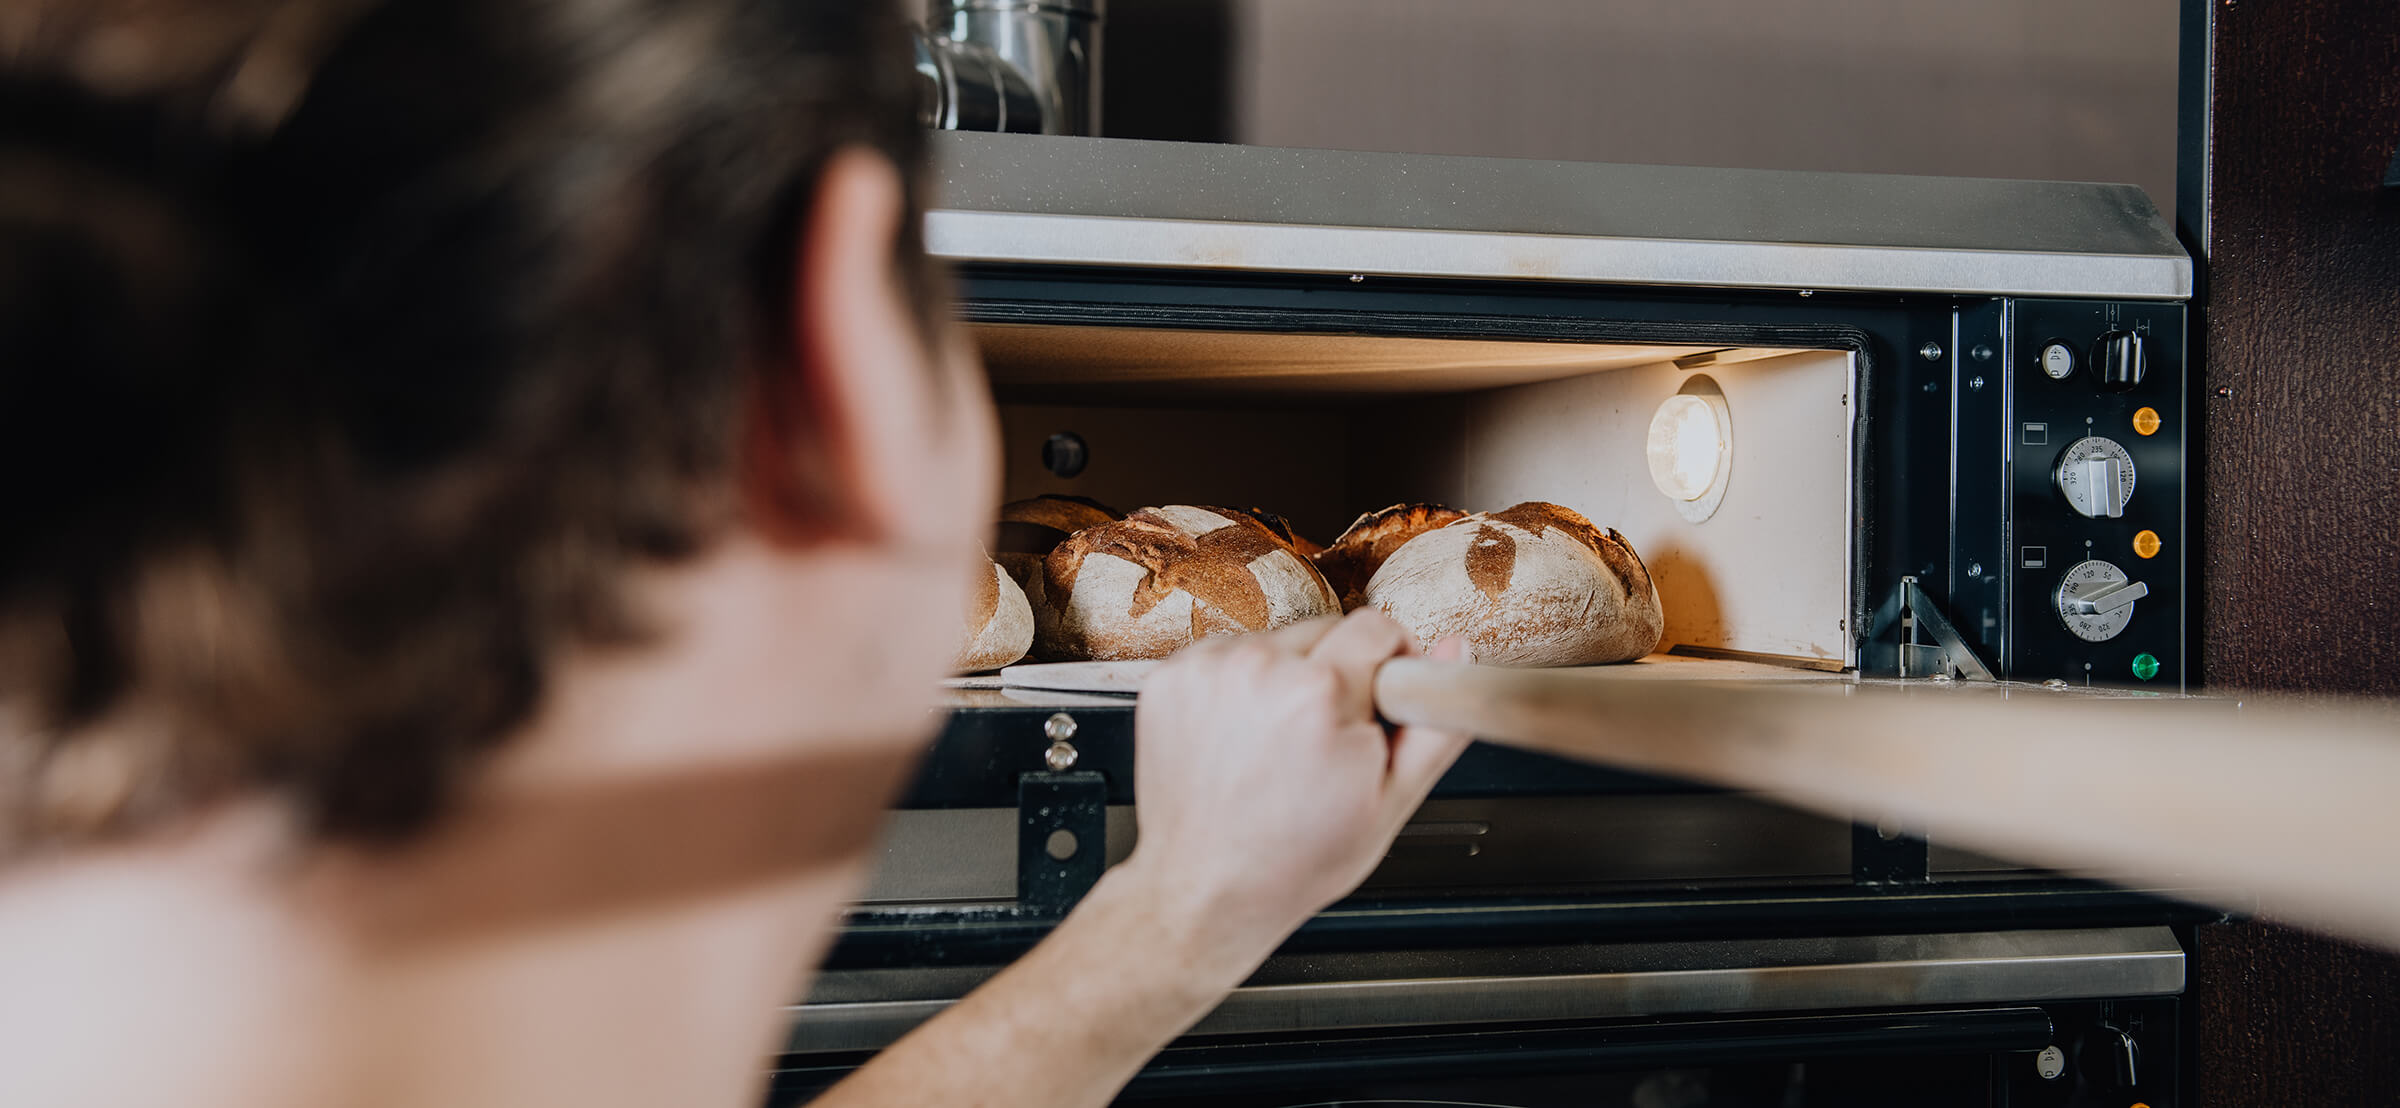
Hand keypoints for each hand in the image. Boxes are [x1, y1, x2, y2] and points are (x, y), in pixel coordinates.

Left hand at [1119, 611, 1471, 960]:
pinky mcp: (1169, 678)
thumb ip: (1433, 719)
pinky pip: (1224, 658)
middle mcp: (1258, 669)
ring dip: (1283, 680)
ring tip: (1275, 746)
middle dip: (1335, 676)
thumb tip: (1455, 652)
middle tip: (1323, 741)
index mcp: (1320, 692)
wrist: (1205, 890)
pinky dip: (1236, 689)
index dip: (1390, 664)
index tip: (1380, 696)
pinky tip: (1239, 740)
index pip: (1378, 627)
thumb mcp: (1390, 802)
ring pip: (1273, 644)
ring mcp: (1207, 671)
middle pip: (1325, 632)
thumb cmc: (1293, 860)